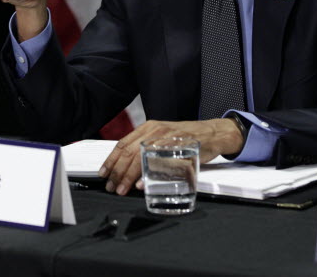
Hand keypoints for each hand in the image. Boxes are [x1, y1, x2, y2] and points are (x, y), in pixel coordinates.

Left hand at [99, 118, 244, 195]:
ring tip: (123, 188)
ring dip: (130, 176)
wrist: (213, 133)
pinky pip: (162, 163)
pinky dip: (150, 174)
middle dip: (118, 172)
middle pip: (130, 152)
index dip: (111, 160)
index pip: (123, 144)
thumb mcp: (163, 138)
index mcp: (148, 128)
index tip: (103, 173)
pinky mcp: (180, 149)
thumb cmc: (186, 138)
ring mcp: (168, 139)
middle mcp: (156, 131)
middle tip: (112, 187)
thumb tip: (129, 168)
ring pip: (142, 157)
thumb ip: (147, 148)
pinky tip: (143, 183)